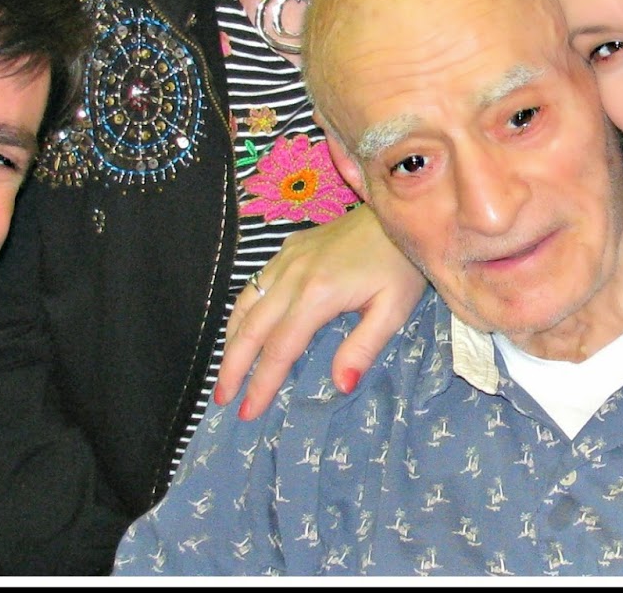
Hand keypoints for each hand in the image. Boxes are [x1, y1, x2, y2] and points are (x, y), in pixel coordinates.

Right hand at [215, 203, 424, 419]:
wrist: (396, 210)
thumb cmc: (400, 263)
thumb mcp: (393, 309)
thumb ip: (363, 348)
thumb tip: (340, 387)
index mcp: (318, 294)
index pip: (279, 349)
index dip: (261, 383)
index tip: (248, 412)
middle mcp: (293, 275)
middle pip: (251, 329)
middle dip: (233, 367)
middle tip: (223, 399)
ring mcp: (287, 257)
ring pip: (246, 303)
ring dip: (231, 340)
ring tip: (225, 371)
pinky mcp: (289, 247)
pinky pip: (255, 283)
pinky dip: (242, 311)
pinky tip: (241, 328)